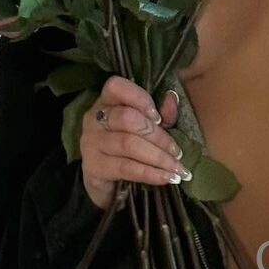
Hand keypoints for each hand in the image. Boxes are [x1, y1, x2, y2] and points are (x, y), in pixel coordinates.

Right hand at [80, 76, 188, 208]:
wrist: (105, 181)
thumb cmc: (128, 145)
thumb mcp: (146, 126)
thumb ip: (160, 113)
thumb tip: (173, 99)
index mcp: (106, 100)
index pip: (116, 86)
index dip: (140, 98)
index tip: (159, 117)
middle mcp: (94, 118)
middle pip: (127, 118)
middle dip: (157, 136)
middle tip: (177, 151)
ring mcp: (90, 142)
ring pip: (128, 144)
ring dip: (158, 157)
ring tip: (177, 168)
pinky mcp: (92, 166)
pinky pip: (126, 168)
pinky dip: (150, 173)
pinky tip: (166, 178)